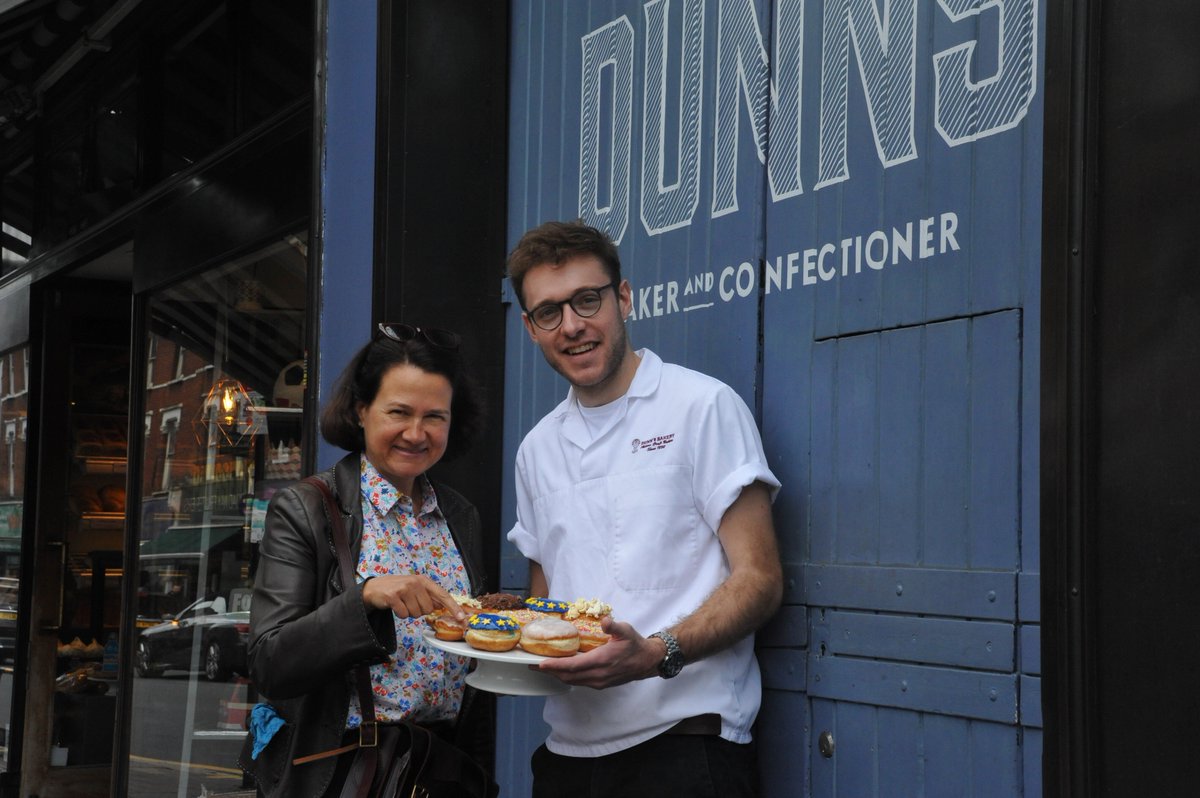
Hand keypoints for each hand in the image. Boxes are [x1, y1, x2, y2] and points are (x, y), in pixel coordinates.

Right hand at [361, 575, 465, 619]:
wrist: (375, 588)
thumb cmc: (398, 589)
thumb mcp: (415, 588)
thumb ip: (429, 596)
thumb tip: (442, 605)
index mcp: (424, 581)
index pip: (443, 595)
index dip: (453, 607)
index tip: (462, 618)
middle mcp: (416, 583)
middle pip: (428, 609)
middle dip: (420, 611)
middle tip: (410, 603)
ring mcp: (404, 589)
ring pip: (416, 614)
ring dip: (409, 613)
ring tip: (402, 603)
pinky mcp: (393, 596)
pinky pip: (404, 615)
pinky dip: (400, 614)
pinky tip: (395, 606)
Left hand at [534, 618, 664, 688]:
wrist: (646, 661)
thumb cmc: (634, 645)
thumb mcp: (625, 630)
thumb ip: (613, 626)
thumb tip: (605, 620)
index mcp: (601, 661)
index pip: (573, 666)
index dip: (555, 666)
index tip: (540, 664)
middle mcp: (598, 675)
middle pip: (568, 676)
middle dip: (549, 672)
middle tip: (533, 665)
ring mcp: (598, 682)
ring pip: (572, 680)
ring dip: (557, 675)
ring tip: (543, 668)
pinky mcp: (600, 684)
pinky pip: (579, 682)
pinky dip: (567, 676)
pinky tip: (561, 670)